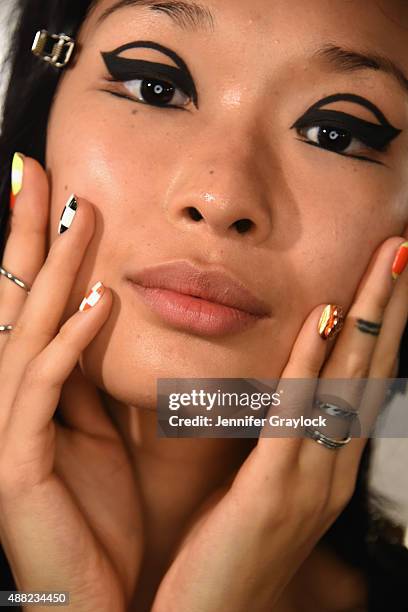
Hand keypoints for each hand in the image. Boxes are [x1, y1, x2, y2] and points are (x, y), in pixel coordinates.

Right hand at [0, 156, 142, 611]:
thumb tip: (97, 313)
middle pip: (16, 302)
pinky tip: (95, 302)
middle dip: (26, 235)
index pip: (29, 303)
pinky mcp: (15, 465)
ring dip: (54, 272)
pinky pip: (43, 390)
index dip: (36, 245)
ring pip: (26, 332)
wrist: (93, 597)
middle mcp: (4, 401)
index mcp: (27, 393)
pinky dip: (69, 343)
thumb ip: (88, 376)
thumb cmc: (97, 512)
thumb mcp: (96, 431)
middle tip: (37, 171)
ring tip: (78, 216)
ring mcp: (4, 431)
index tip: (53, 190)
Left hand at [151, 235, 407, 611]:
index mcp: (333, 463)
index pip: (367, 380)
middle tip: (403, 248)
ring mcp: (312, 478)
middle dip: (390, 305)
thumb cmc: (235, 548)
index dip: (384, 325)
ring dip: (368, 317)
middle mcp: (336, 466)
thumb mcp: (270, 485)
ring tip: (385, 263)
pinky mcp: (274, 490)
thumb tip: (290, 390)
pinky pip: (295, 413)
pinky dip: (311, 361)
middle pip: (372, 370)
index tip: (390, 275)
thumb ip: (285, 439)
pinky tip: (324, 319)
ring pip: (348, 382)